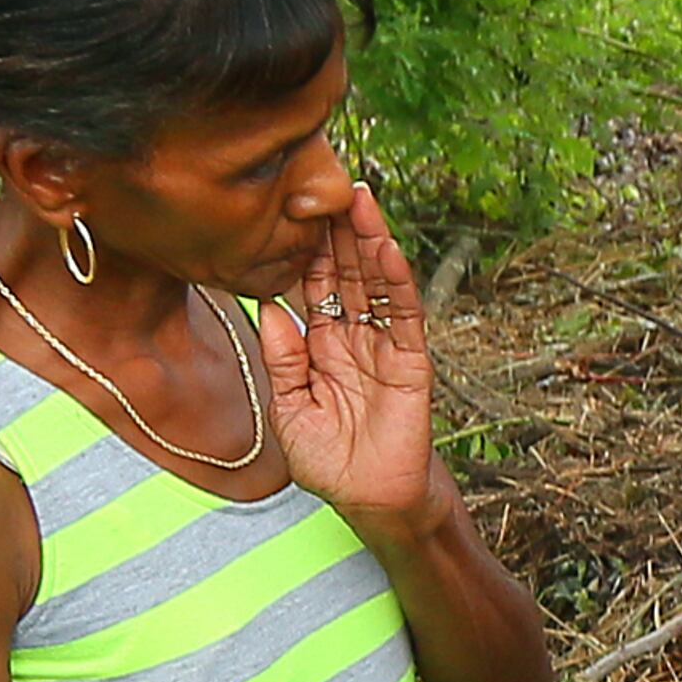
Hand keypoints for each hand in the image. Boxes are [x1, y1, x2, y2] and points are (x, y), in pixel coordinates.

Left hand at [262, 182, 436, 525]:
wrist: (370, 500)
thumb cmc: (329, 462)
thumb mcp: (289, 410)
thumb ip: (282, 360)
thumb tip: (269, 307)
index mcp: (319, 345)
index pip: (312, 285)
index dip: (305, 249)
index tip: (293, 207)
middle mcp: (352, 335)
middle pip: (345, 271)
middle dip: (337, 229)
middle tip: (328, 181)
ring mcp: (384, 343)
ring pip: (375, 281)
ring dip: (368, 239)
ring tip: (359, 198)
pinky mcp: (412, 358)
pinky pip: (403, 313)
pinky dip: (396, 279)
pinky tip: (385, 247)